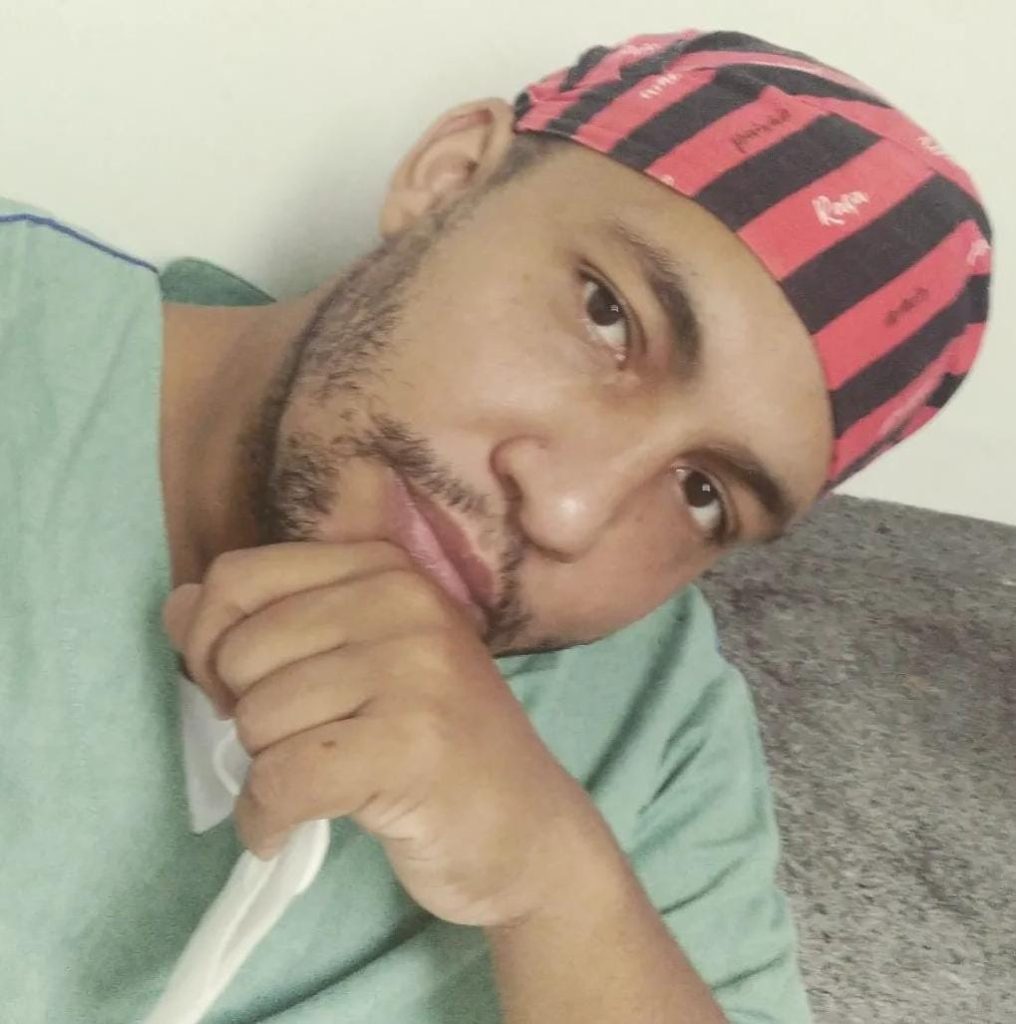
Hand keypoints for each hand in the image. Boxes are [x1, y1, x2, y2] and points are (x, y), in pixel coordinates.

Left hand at [162, 541, 604, 926]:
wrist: (523, 826)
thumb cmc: (429, 742)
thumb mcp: (352, 662)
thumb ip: (264, 622)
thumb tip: (177, 604)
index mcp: (384, 567)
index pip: (240, 576)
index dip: (215, 644)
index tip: (250, 691)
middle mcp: (403, 598)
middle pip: (240, 652)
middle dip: (247, 717)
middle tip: (302, 744)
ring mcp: (415, 666)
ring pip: (259, 720)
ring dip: (267, 772)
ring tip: (323, 780)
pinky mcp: (414, 741)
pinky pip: (284, 780)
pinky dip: (268, 820)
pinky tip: (291, 828)